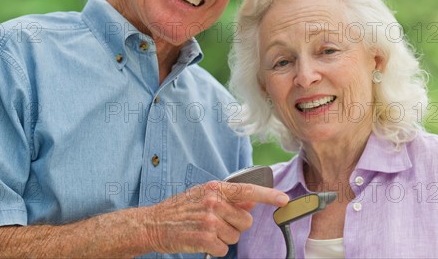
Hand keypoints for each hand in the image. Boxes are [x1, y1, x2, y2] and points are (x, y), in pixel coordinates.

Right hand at [141, 181, 288, 256]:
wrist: (154, 223)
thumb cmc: (179, 209)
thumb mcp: (202, 195)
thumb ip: (227, 198)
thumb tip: (250, 201)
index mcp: (215, 189)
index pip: (247, 190)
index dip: (268, 195)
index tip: (284, 199)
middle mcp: (214, 202)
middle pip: (245, 221)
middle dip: (235, 226)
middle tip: (216, 224)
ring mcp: (209, 220)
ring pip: (235, 237)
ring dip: (223, 238)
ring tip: (205, 231)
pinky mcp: (205, 238)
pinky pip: (224, 249)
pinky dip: (214, 249)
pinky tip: (201, 240)